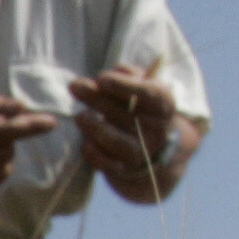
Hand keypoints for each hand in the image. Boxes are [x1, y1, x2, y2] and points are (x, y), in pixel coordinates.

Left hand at [68, 69, 192, 201]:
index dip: (124, 86)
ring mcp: (141, 151)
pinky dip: (93, 152)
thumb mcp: (142, 84)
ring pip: (117, 141)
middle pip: (126, 115)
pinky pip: (106, 163)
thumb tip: (117, 70)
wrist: (148, 143)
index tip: (101, 79)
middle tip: (75, 86)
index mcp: (163, 105)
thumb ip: (130, 75)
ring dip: (96, 128)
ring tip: (80, 116)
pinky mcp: (124, 168)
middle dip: (97, 99)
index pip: (148, 94)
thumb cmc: (138, 105)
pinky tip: (84, 141)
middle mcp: (156, 130)